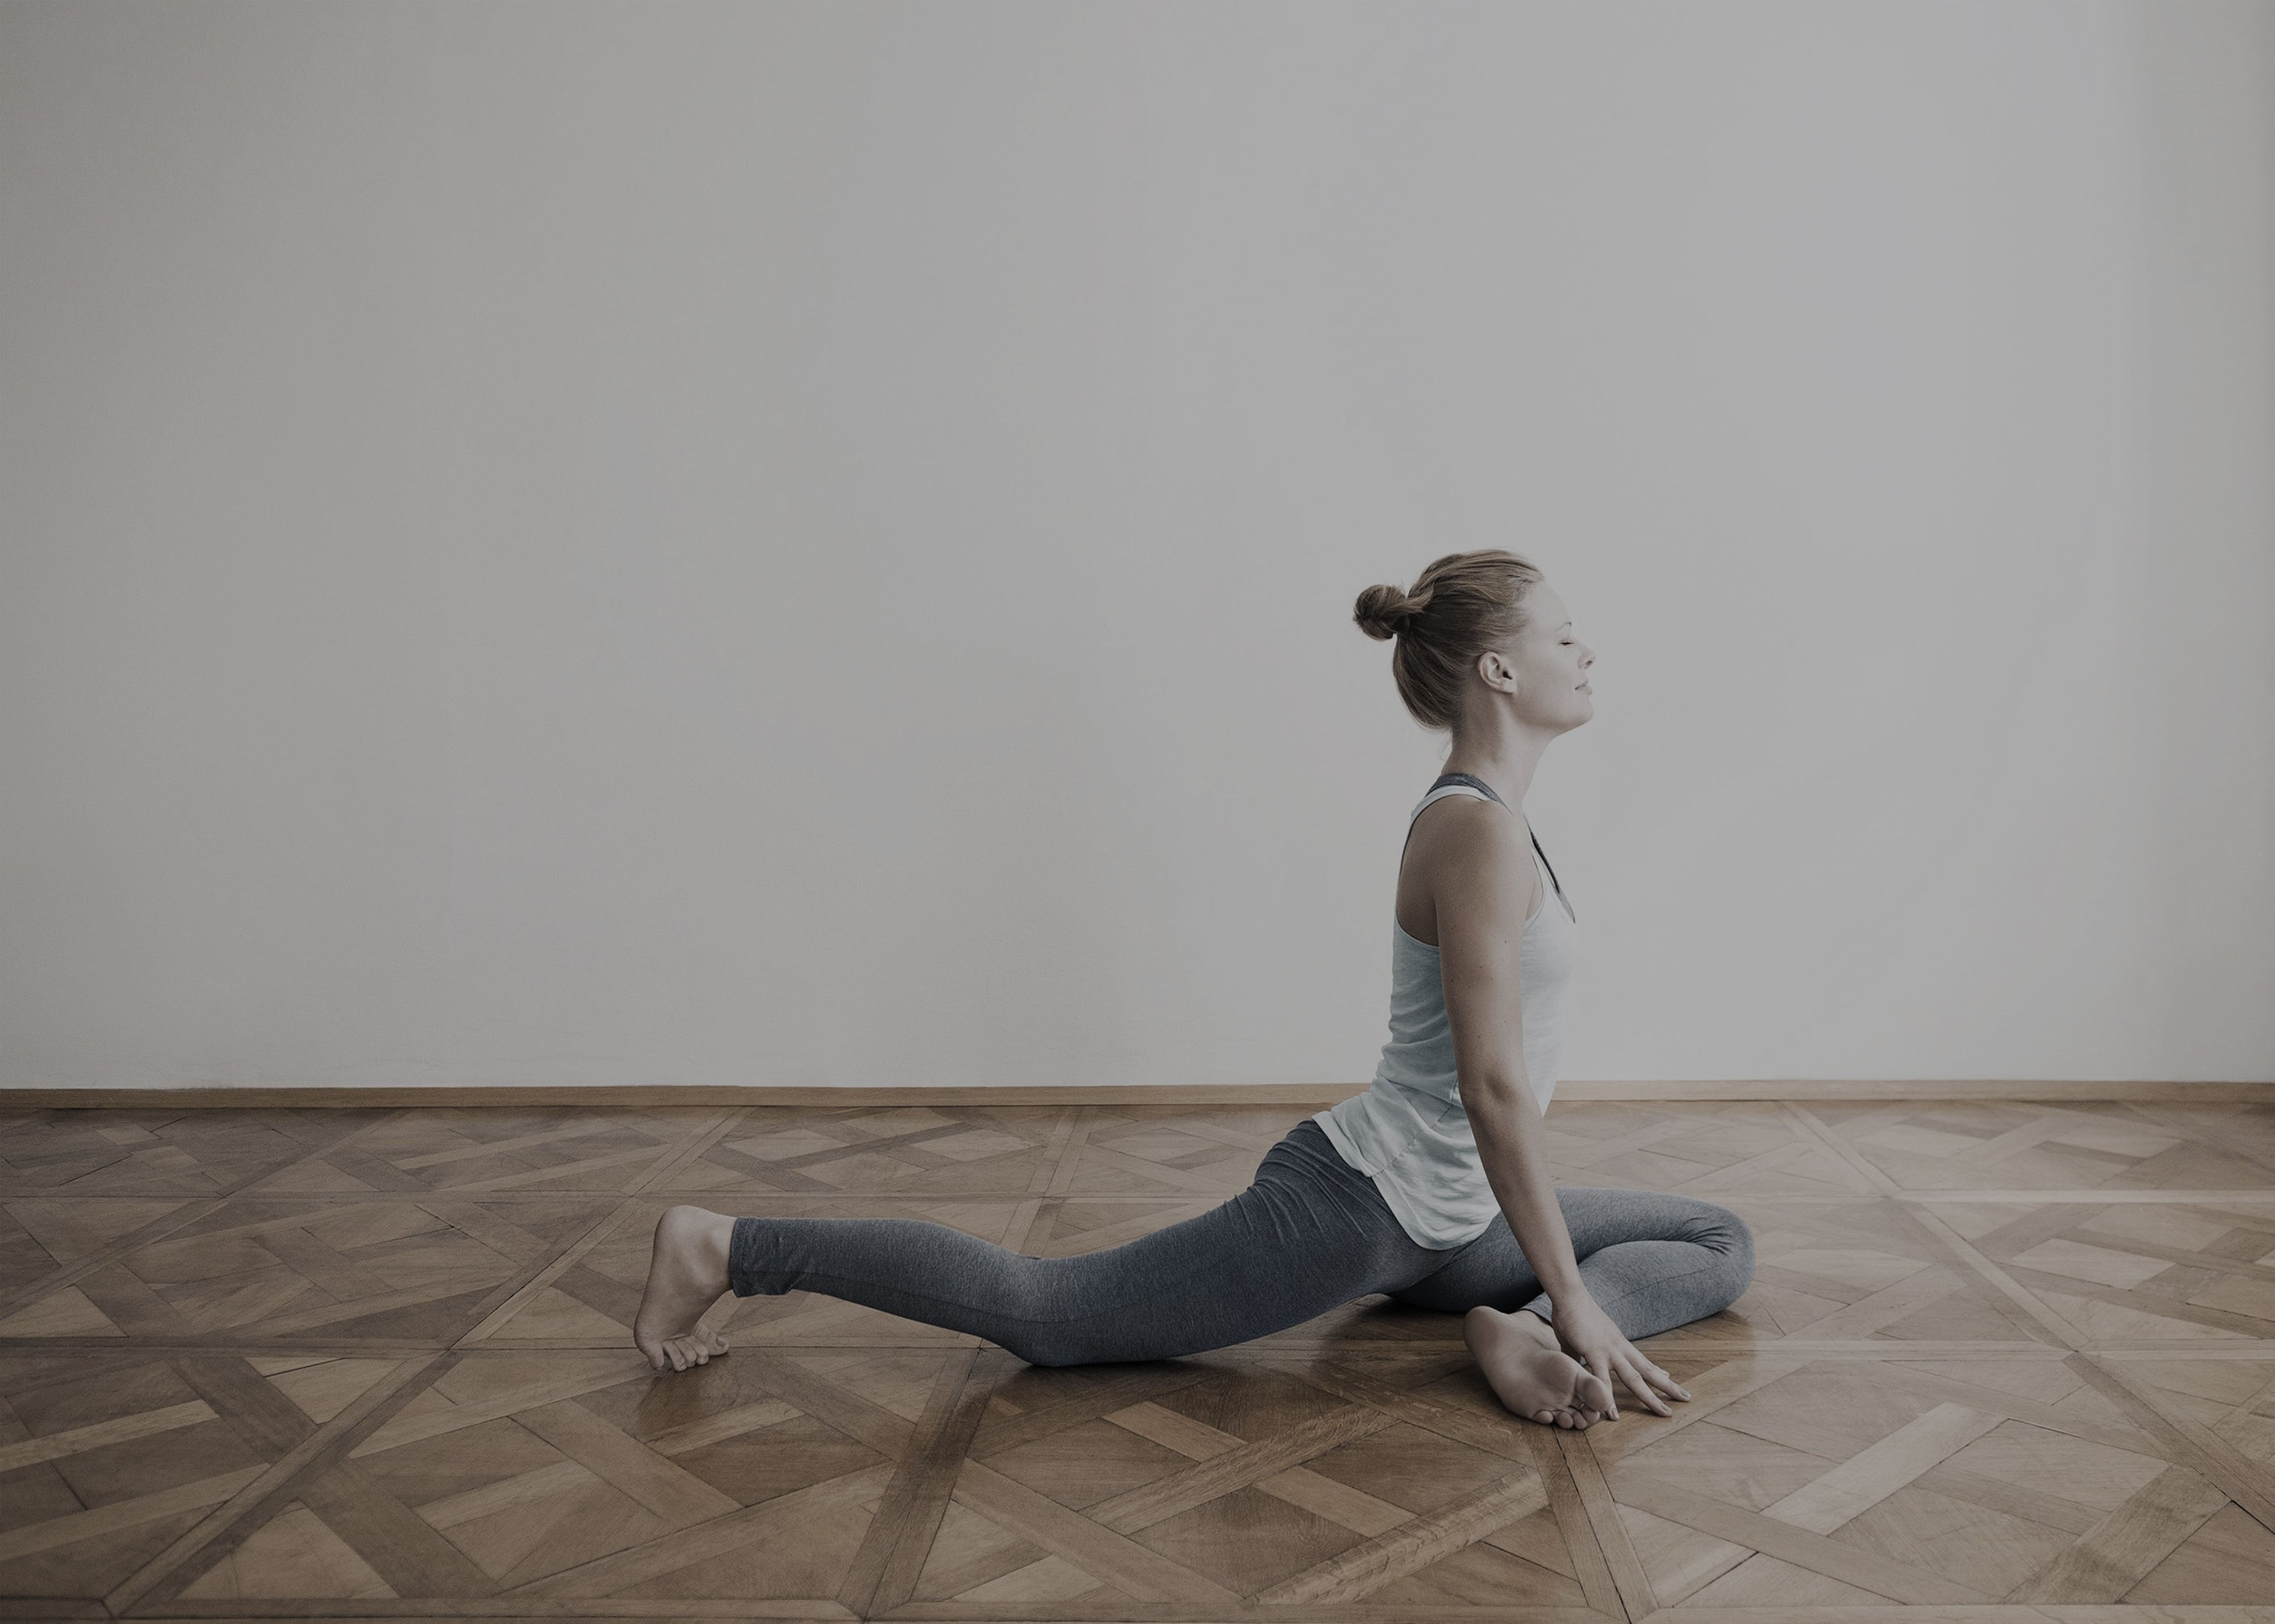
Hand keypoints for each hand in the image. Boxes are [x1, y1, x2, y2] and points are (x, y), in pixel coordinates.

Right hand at [1546, 1293, 1689, 1418]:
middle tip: (1686, 1398)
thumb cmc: (1573, 1315)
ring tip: (1664, 1412)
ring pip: (1635, 1378)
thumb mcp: (1583, 1338)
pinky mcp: (1595, 1353)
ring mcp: (1610, 1351)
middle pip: (1649, 1371)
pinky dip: (1607, 1397)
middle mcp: (1620, 1348)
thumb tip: (1572, 1363)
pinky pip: (1603, 1380)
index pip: (1643, 1361)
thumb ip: (1579, 1354)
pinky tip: (1612, 1414)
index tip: (1669, 1378)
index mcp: (1619, 1344)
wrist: (1570, 1297)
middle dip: (1668, 1386)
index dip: (1657, 1371)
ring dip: (1650, 1397)